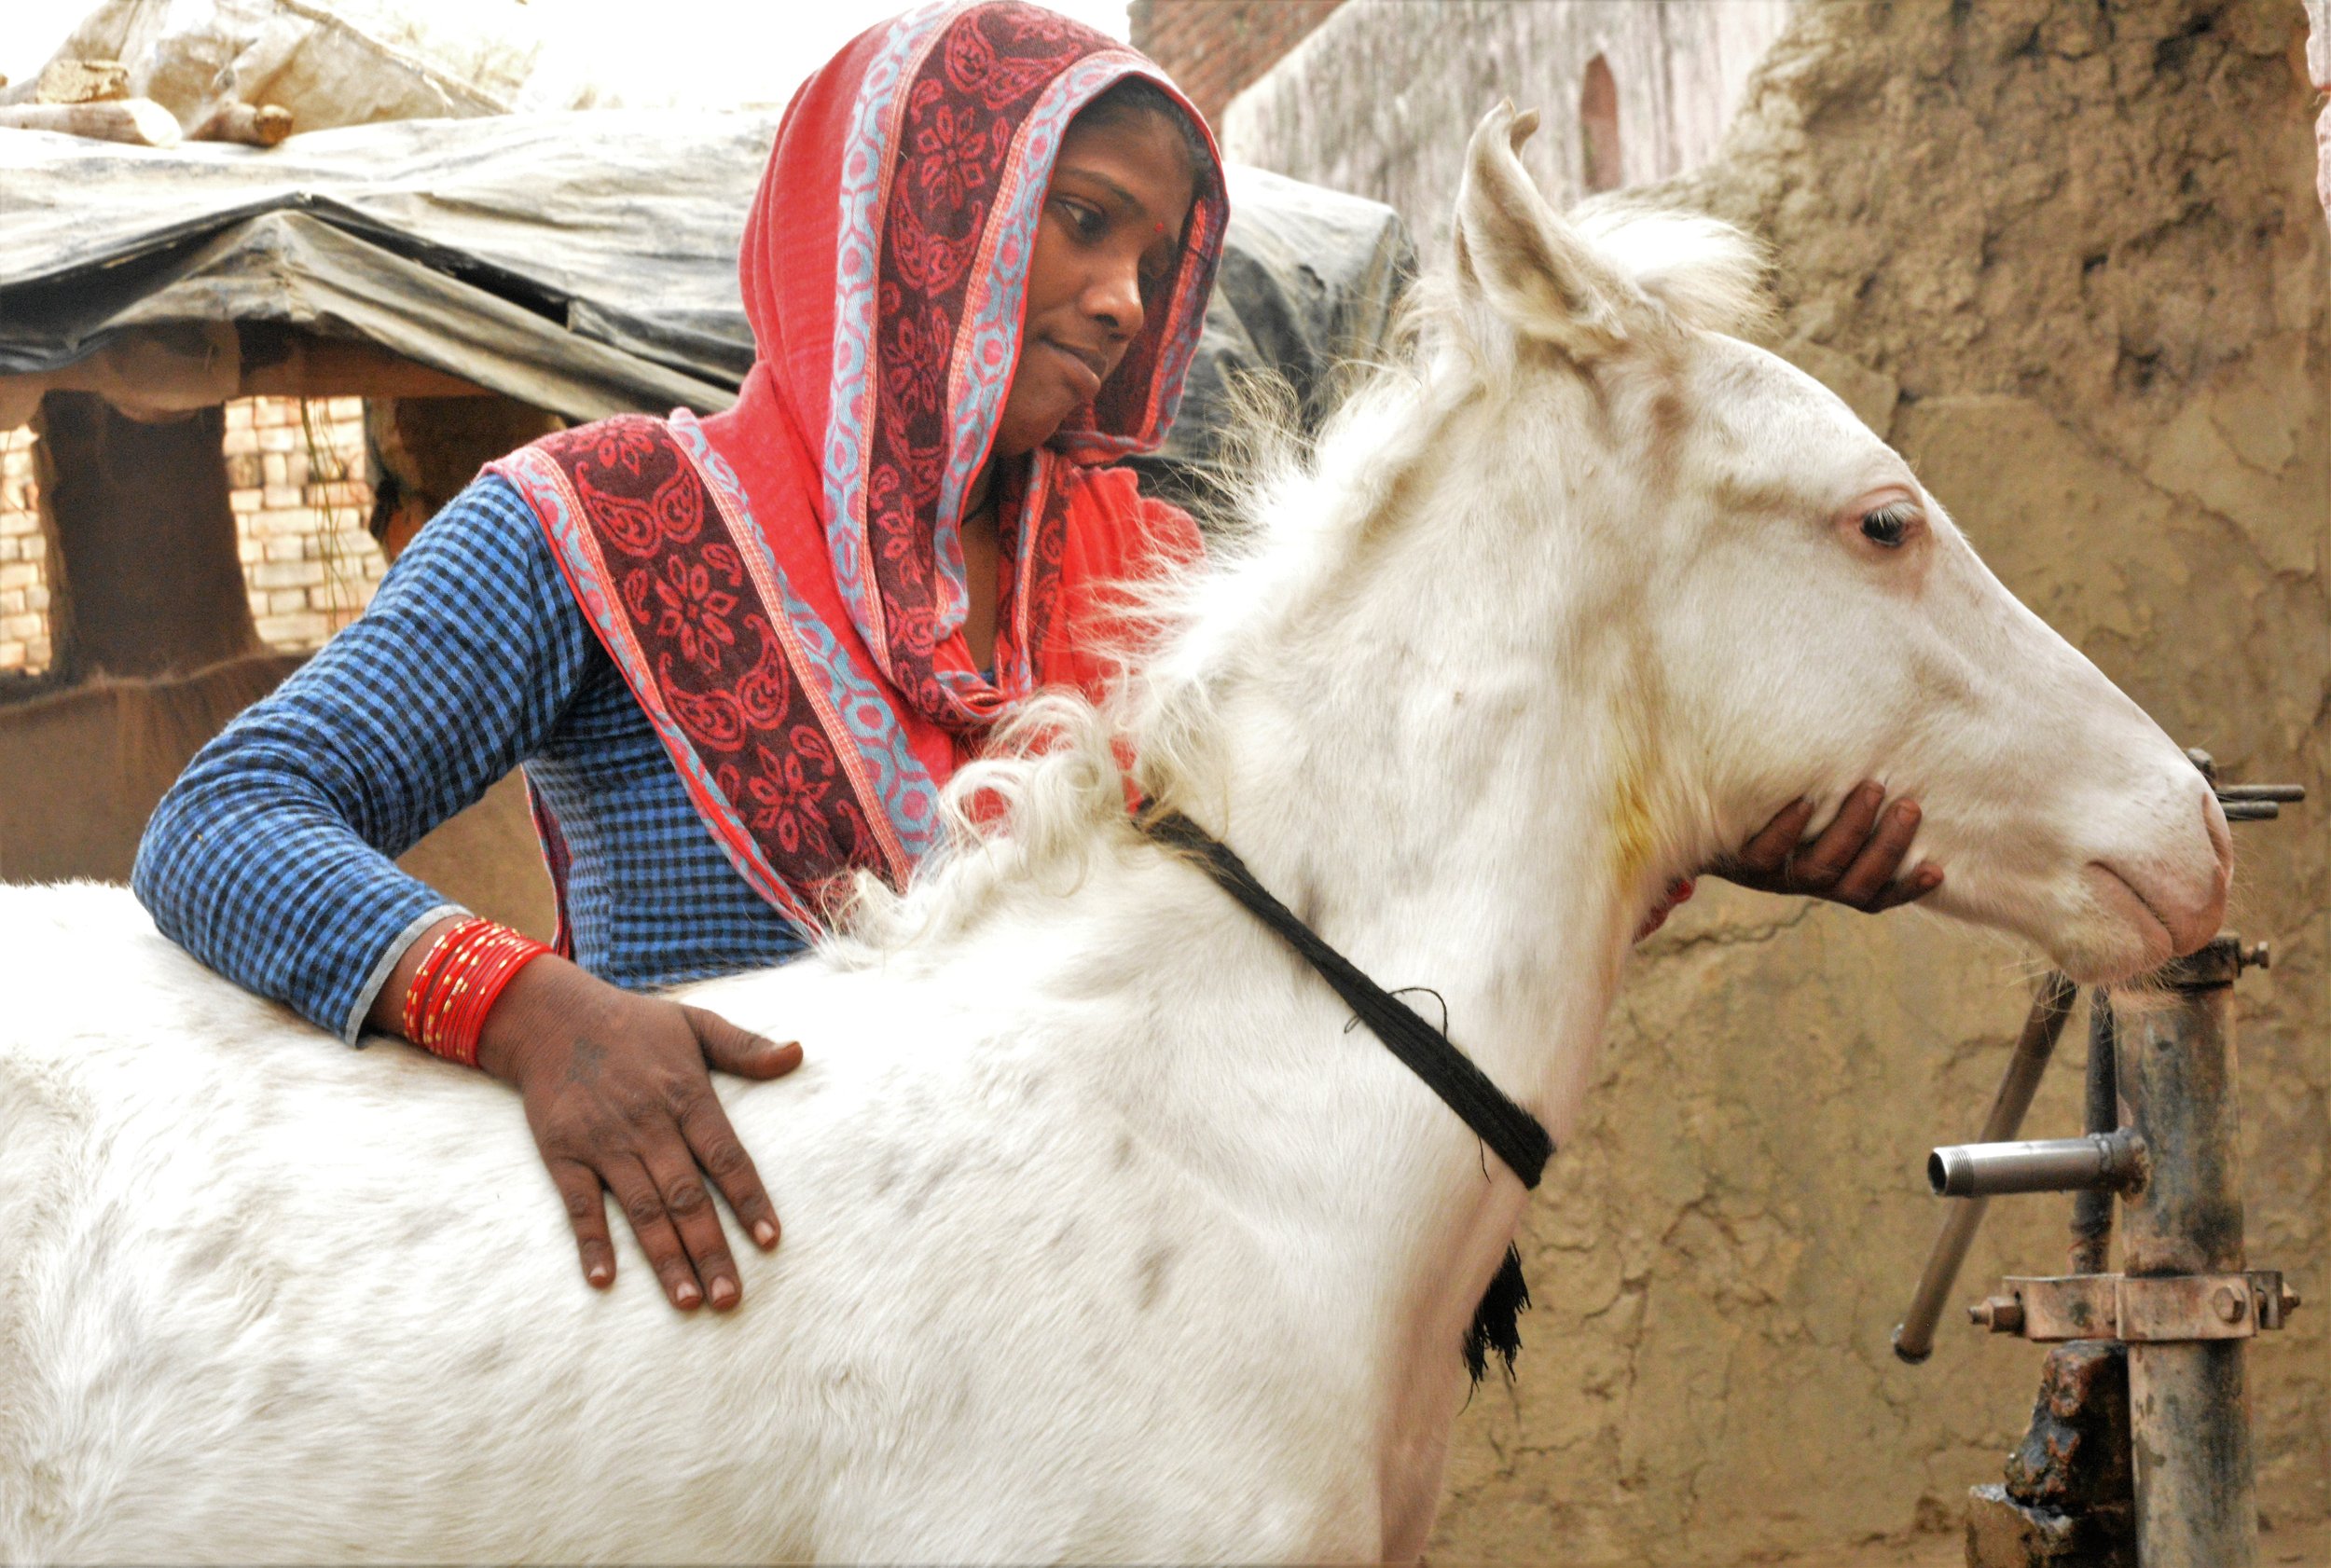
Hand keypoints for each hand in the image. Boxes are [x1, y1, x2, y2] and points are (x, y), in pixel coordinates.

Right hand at [476, 957, 800, 1309]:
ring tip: (688, 1301)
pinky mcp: (564, 1154)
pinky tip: (605, 1280)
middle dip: (711, 1248)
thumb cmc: (634, 1024)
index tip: (771, 1241)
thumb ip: (746, 1046)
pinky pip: (580, 1206)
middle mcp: (648, 1125)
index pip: (727, 1157)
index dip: (749, 1200)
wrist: (552, 1016)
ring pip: (641, 1210)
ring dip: (665, 1257)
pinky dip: (591, 1242)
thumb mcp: (696, 1023)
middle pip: (687, 1196)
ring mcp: (604, 1143)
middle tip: (731, 1297)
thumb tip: (797, 1053)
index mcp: (686, 1096)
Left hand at [1710, 781, 1942, 911]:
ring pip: (1818, 869)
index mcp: (1827, 880)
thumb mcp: (1813, 811)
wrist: (1695, 820)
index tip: (1939, 869)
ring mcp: (1770, 875)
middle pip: (1853, 883)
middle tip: (1908, 805)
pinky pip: (1766, 852)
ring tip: (1872, 788)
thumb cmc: (1771, 807)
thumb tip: (1896, 758)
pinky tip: (1805, 801)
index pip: (1874, 896)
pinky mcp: (1738, 859)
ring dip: (1850, 830)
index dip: (1905, 890)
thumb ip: (1848, 800)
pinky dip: (1788, 828)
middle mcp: (1802, 882)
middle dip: (1887, 846)